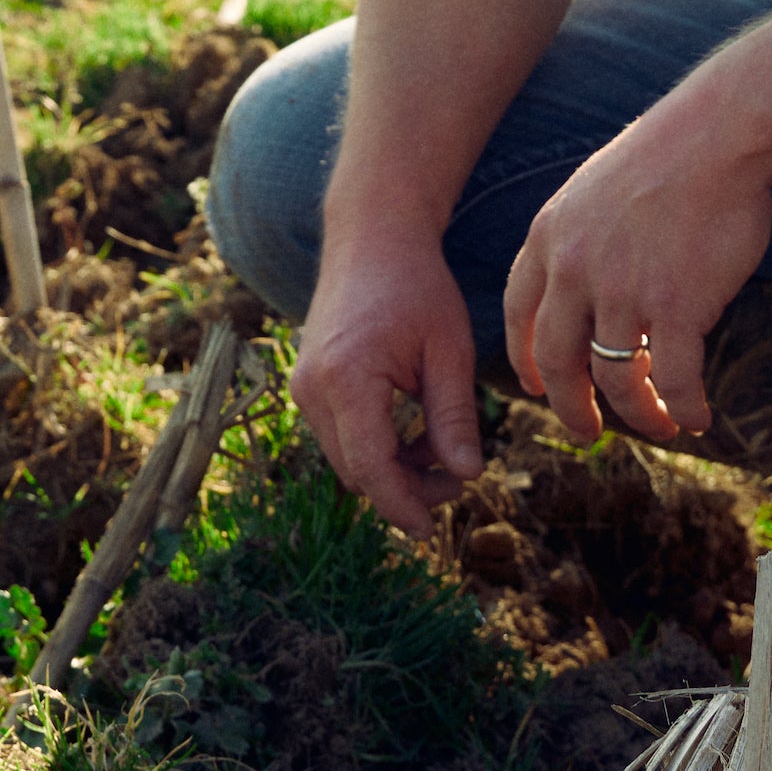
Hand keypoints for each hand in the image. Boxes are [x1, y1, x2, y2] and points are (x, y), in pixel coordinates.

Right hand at [288, 226, 487, 540]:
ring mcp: (304, 387)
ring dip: (391, 470)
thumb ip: (454, 416)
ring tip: (442, 451)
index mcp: (347, 379)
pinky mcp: (308, 385)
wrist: (371, 239)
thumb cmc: (417, 287)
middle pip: (355, 471)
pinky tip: (414, 435)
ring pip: (346, 459)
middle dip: (404, 489)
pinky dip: (375, 448)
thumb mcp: (449, 350)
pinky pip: (340, 437)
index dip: (403, 505)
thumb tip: (467, 476)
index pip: (371, 467)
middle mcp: (313, 388)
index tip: (431, 531)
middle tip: (456, 479)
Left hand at [502, 112, 771, 448]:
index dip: (525, 358)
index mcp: (549, 238)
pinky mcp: (675, 306)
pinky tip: (697, 416)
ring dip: (638, 414)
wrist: (718, 134)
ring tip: (659, 426)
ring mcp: (623, 291)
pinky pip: (672, 379)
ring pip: (615, 379)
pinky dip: (684, 406)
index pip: (518, 314)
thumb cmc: (670, 157)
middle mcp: (574, 270)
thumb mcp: (595, 191)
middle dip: (570, 406)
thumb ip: (581, 241)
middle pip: (556, 361)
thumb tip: (589, 290)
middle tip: (588, 431)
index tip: (537, 386)